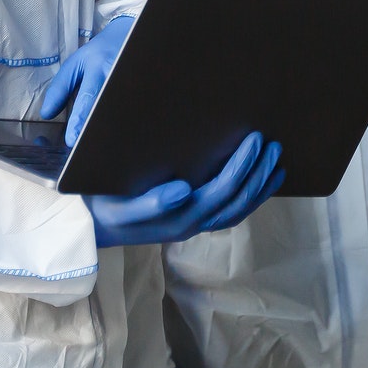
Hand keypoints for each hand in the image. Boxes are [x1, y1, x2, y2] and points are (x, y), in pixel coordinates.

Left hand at [42, 13, 135, 143]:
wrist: (131, 36)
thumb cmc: (100, 52)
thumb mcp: (75, 63)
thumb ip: (60, 88)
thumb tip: (46, 114)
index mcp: (99, 67)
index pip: (89, 99)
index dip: (79, 121)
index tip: (72, 140)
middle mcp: (118, 74)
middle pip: (106, 109)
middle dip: (95, 130)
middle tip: (85, 147)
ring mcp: (134, 82)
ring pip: (121, 113)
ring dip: (109, 130)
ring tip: (99, 144)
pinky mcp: (144, 90)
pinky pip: (132, 113)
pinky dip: (121, 124)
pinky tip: (115, 135)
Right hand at [87, 131, 284, 247]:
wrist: (90, 227)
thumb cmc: (104, 207)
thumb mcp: (120, 206)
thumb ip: (150, 203)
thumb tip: (183, 191)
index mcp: (179, 218)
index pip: (222, 192)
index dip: (242, 168)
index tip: (255, 140)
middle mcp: (192, 224)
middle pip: (237, 200)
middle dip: (258, 173)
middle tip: (272, 143)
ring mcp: (194, 224)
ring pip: (238, 209)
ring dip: (260, 186)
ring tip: (277, 161)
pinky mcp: (192, 219)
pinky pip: (230, 211)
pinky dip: (250, 196)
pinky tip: (261, 179)